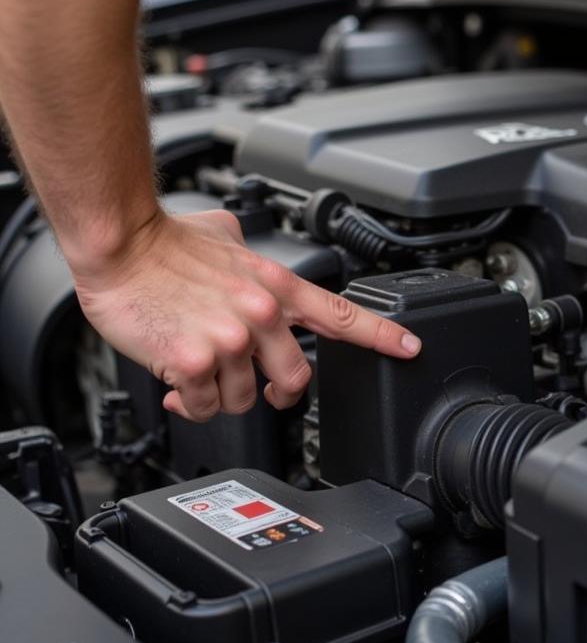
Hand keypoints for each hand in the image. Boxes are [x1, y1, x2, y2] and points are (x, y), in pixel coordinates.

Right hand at [71, 209, 420, 421]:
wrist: (121, 242)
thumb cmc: (165, 242)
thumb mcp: (225, 236)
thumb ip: (247, 251)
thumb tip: (245, 244)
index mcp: (276, 286)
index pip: (341, 315)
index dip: (381, 335)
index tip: (409, 347)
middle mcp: (262, 314)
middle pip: (294, 380)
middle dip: (276, 391)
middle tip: (259, 387)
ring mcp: (231, 340)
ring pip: (241, 400)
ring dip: (220, 393)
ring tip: (198, 366)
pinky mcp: (196, 361)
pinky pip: (204, 406)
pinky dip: (189, 401)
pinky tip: (177, 380)